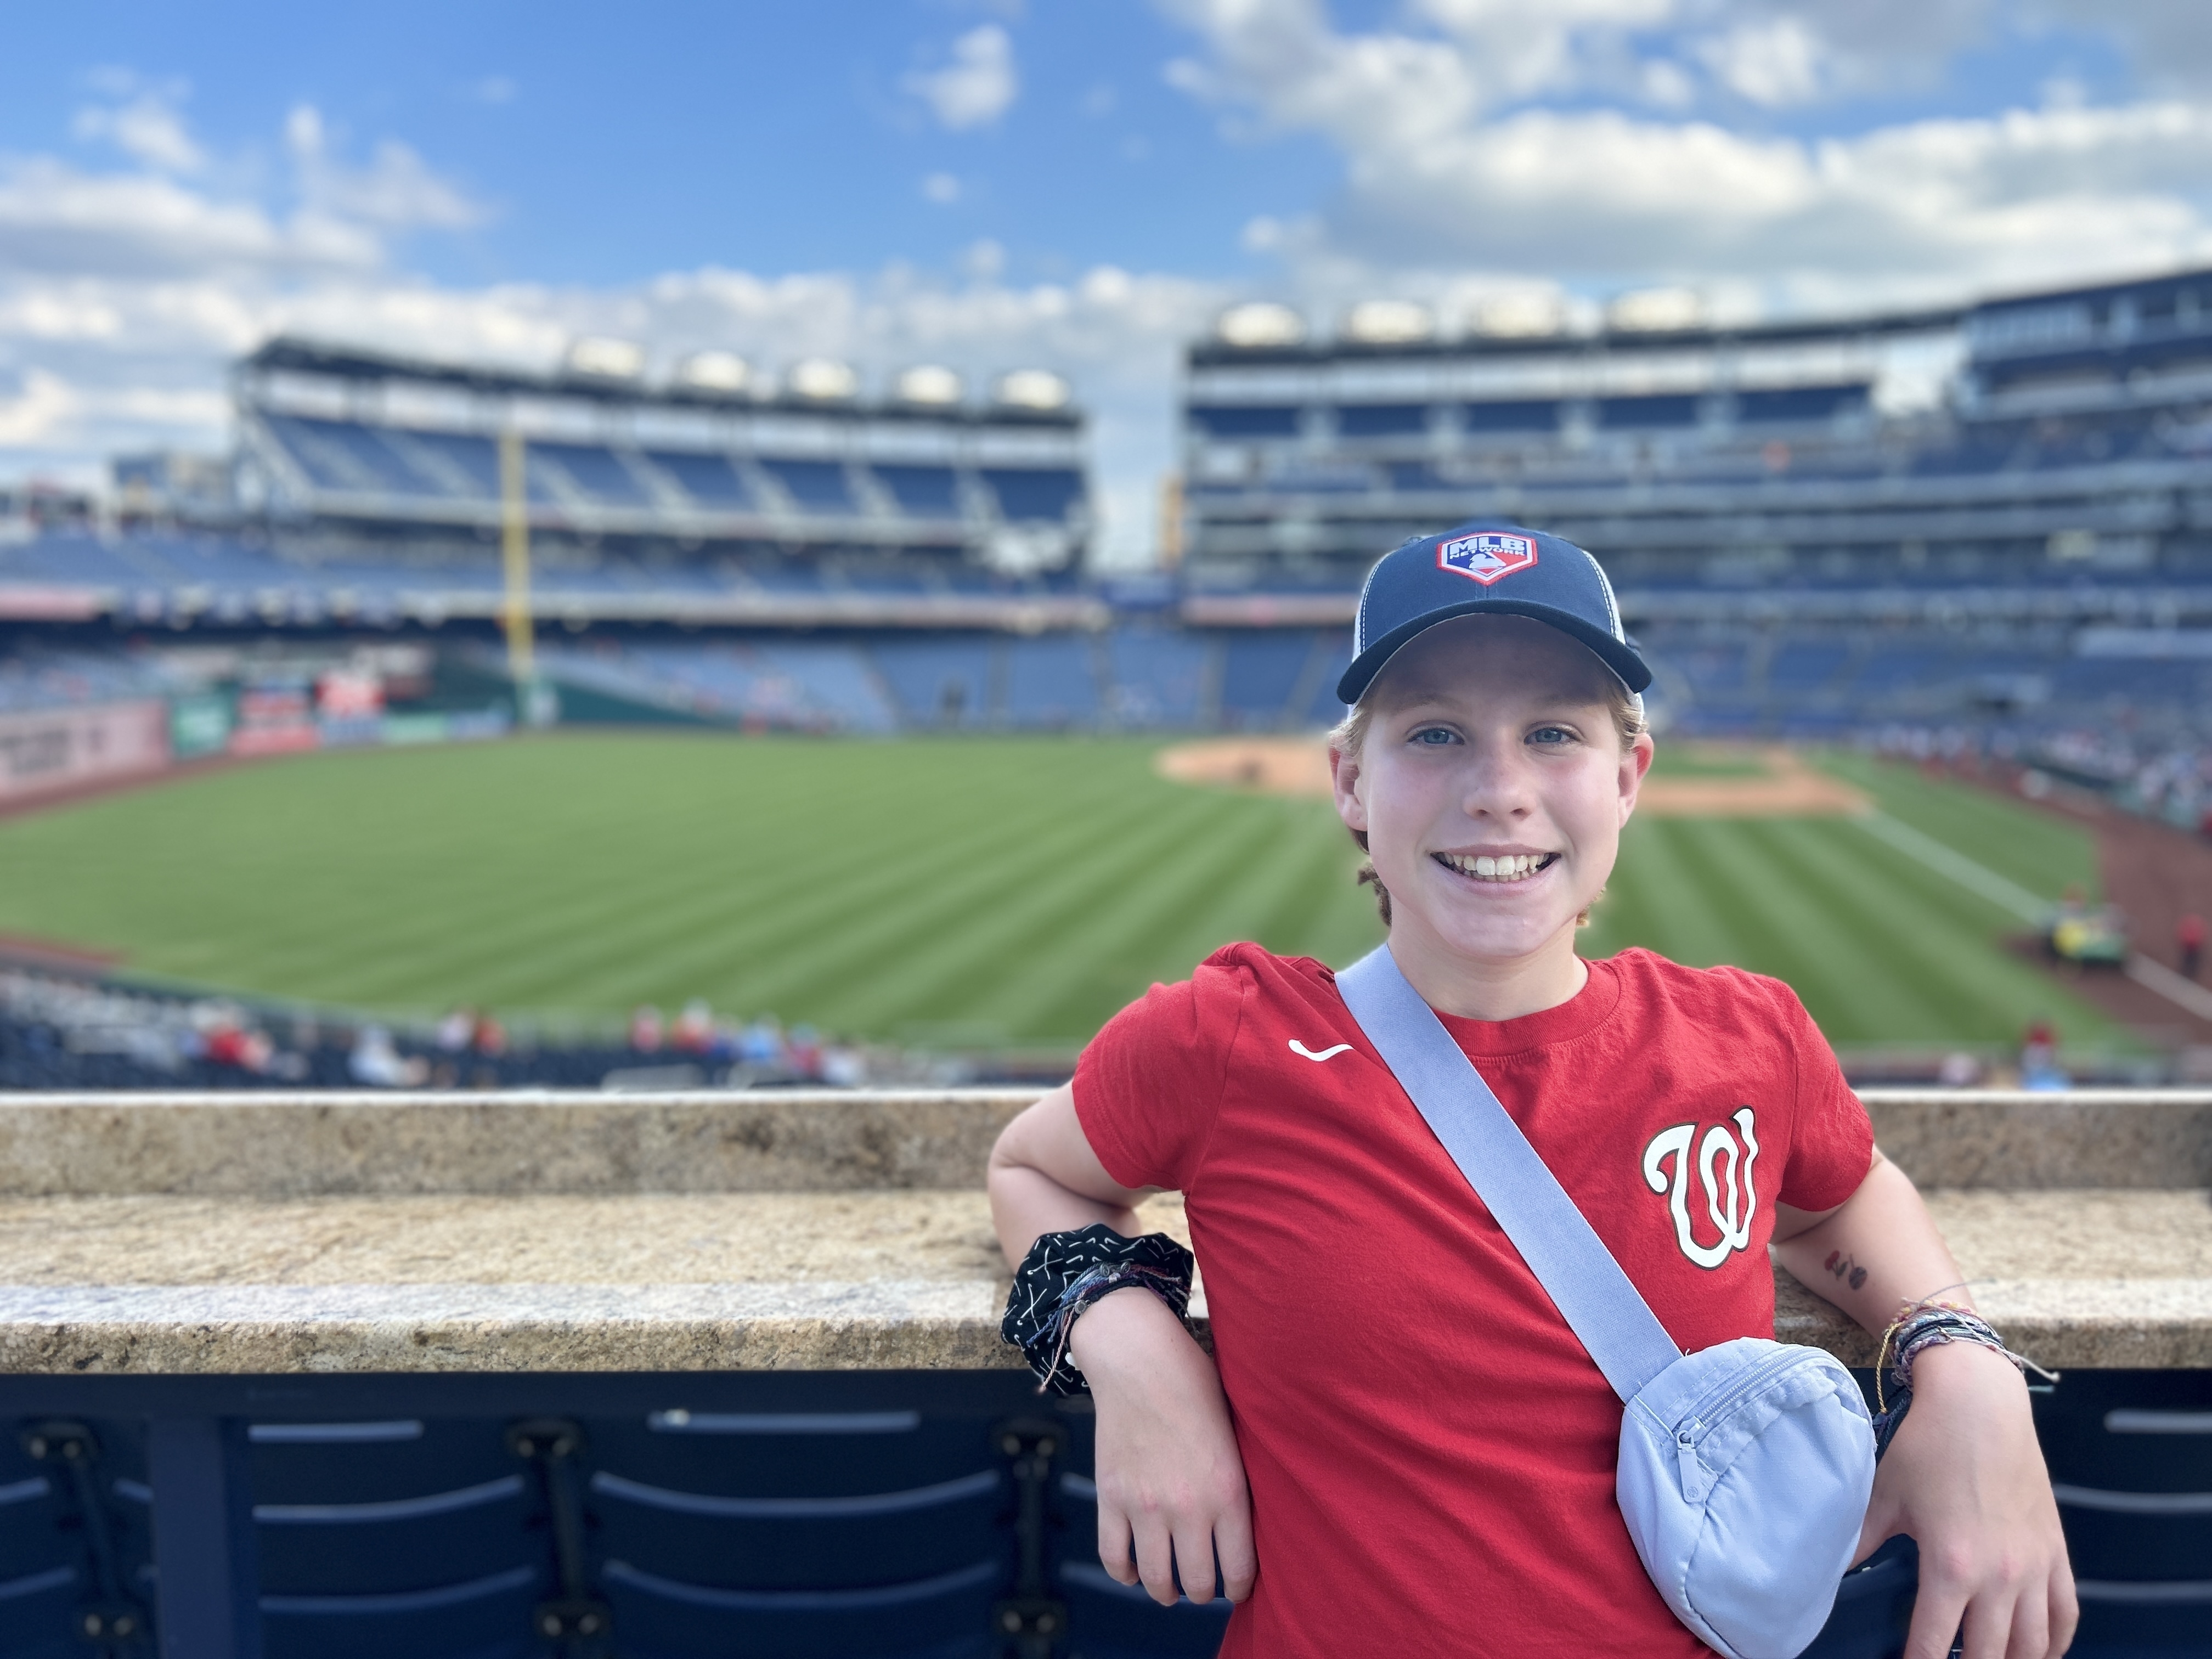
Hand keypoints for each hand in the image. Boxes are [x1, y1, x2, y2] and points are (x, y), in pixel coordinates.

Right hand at [1069, 1286, 1255, 1607]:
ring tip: (1169, 1588)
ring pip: (1155, 1579)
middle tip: (1202, 1586)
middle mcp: (1188, 1506)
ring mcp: (1145, 1505)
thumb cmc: (1196, 1385)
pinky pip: (1113, 1556)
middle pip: (1197, 1582)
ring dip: (1165, 1591)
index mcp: (1229, 1490)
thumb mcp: (1237, 1431)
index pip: (1240, 1568)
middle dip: (1202, 1592)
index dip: (1240, 1588)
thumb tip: (1249, 1521)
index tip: (1237, 1588)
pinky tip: (1133, 1571)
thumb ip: (1239, 1479)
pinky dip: (1124, 1573)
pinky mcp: (1111, 1496)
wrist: (1139, 1358)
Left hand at [1858, 1342, 2076, 1658]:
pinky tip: (2039, 1653)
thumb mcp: (1884, 1496)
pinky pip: (2066, 1614)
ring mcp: (2034, 1568)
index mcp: (1950, 1567)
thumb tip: (1828, 1570)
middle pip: (1989, 1656)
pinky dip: (2056, 1643)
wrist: (1980, 1407)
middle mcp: (2000, 1577)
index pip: (1933, 1645)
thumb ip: (1859, 1541)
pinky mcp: (2056, 1553)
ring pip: (2033, 1646)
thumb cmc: (1927, 1448)